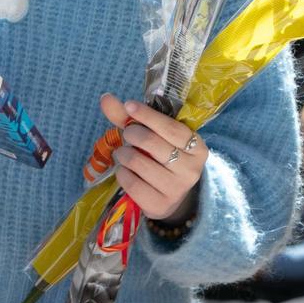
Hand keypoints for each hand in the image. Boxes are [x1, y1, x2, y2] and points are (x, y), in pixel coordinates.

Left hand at [101, 94, 207, 223]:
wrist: (167, 196)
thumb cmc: (160, 159)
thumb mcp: (153, 136)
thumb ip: (130, 118)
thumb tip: (106, 98)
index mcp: (198, 147)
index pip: (171, 127)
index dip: (148, 115)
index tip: (129, 105)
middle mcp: (192, 169)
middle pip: (153, 143)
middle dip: (132, 134)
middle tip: (127, 135)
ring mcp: (178, 189)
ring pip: (140, 162)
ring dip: (124, 154)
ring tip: (123, 154)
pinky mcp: (161, 205)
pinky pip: (133, 183)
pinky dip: (122, 174)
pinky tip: (124, 171)